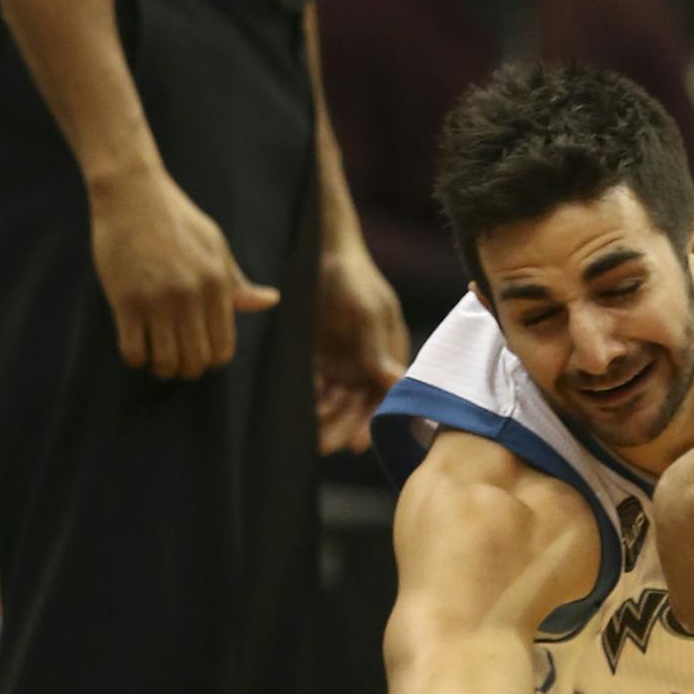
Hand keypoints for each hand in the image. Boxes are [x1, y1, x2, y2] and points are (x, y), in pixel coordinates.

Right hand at [89, 166, 279, 378]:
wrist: (132, 192)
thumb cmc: (178, 219)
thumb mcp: (216, 247)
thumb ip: (237, 282)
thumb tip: (270, 301)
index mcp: (217, 285)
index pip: (223, 346)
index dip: (213, 360)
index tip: (202, 355)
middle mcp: (190, 296)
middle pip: (196, 359)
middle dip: (188, 369)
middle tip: (178, 363)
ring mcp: (157, 299)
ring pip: (166, 360)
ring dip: (163, 369)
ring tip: (158, 362)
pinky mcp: (125, 299)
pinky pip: (133, 349)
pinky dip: (136, 360)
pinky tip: (136, 351)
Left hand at [314, 244, 409, 453]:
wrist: (319, 248)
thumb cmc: (354, 277)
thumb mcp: (369, 311)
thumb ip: (379, 349)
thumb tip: (397, 383)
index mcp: (388, 355)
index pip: (384, 397)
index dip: (372, 421)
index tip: (355, 442)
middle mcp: (367, 364)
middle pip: (358, 406)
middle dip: (343, 427)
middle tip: (323, 445)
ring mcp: (341, 361)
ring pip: (334, 401)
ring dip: (323, 419)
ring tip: (307, 433)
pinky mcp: (315, 356)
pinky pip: (312, 386)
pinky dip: (306, 400)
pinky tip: (296, 410)